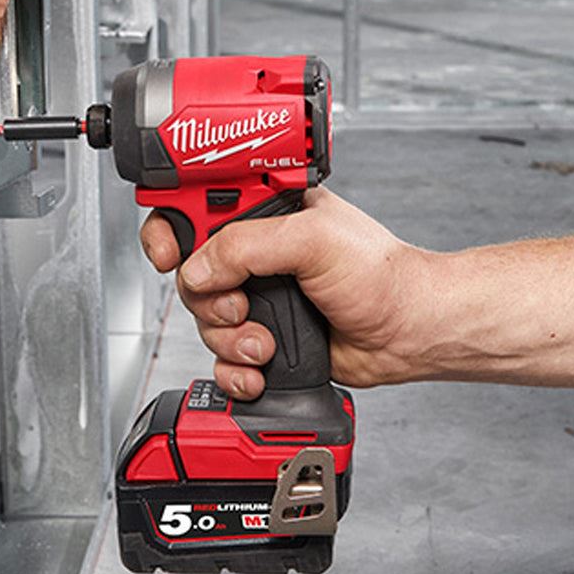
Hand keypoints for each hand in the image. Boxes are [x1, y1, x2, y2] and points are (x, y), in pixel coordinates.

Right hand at [141, 189, 424, 398]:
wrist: (406, 332)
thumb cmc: (380, 274)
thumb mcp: (312, 239)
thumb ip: (246, 245)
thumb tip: (199, 268)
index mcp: (265, 209)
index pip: (195, 205)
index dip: (169, 227)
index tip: (167, 254)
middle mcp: (256, 252)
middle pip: (190, 271)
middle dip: (208, 297)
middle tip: (240, 304)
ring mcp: (258, 296)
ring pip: (204, 319)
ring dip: (229, 338)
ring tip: (265, 341)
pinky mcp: (263, 336)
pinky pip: (221, 357)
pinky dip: (234, 369)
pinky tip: (260, 368)